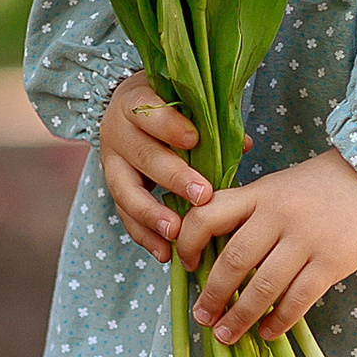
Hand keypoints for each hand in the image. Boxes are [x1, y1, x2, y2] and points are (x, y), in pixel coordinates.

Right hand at [96, 75, 212, 264]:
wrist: (129, 111)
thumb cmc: (166, 107)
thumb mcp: (182, 104)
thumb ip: (210, 123)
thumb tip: (243, 145)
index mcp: (135, 104)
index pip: (149, 113)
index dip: (170, 126)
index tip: (194, 140)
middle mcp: (118, 134)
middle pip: (143, 155)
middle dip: (173, 177)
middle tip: (202, 195)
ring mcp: (112, 164)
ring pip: (126, 192)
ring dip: (152, 215)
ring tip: (175, 233)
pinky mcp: (113, 190)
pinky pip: (125, 217)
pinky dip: (145, 236)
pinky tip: (164, 253)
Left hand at [176, 145, 356, 349]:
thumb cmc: (323, 185)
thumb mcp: (279, 186)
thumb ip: (251, 211)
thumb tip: (217, 253)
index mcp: (259, 193)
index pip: (208, 215)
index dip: (188, 243)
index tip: (186, 265)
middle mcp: (277, 215)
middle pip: (233, 261)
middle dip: (213, 295)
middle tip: (202, 317)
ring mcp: (305, 239)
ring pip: (263, 287)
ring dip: (240, 317)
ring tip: (226, 335)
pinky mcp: (331, 262)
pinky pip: (298, 299)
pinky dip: (279, 321)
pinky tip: (268, 332)